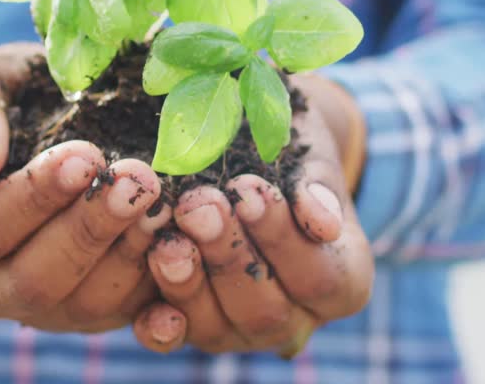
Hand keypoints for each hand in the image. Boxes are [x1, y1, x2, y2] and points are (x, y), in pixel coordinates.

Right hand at [0, 43, 173, 331]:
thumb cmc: (0, 100)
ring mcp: (41, 307)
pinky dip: (160, 286)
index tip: (85, 154)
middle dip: (90, 229)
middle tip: (137, 180)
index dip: (35, 198)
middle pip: (34, 281)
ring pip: (84, 305)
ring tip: (164, 200)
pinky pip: (127, 315)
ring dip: (129, 254)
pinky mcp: (93, 312)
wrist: (35, 126)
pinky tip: (184, 247)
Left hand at [131, 74, 373, 354]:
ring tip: (165, 234)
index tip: (248, 190)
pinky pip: (171, 335)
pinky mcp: (193, 326)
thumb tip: (321, 221)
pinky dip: (154, 318)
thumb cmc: (291, 149)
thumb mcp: (310, 155)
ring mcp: (240, 330)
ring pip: (216, 327)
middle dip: (227, 255)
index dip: (282, 238)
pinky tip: (142, 280)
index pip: (320, 278)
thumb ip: (316, 187)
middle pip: (266, 311)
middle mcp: (295, 318)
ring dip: (186, 280)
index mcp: (342, 281)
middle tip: (198, 205)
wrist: (256, 147)